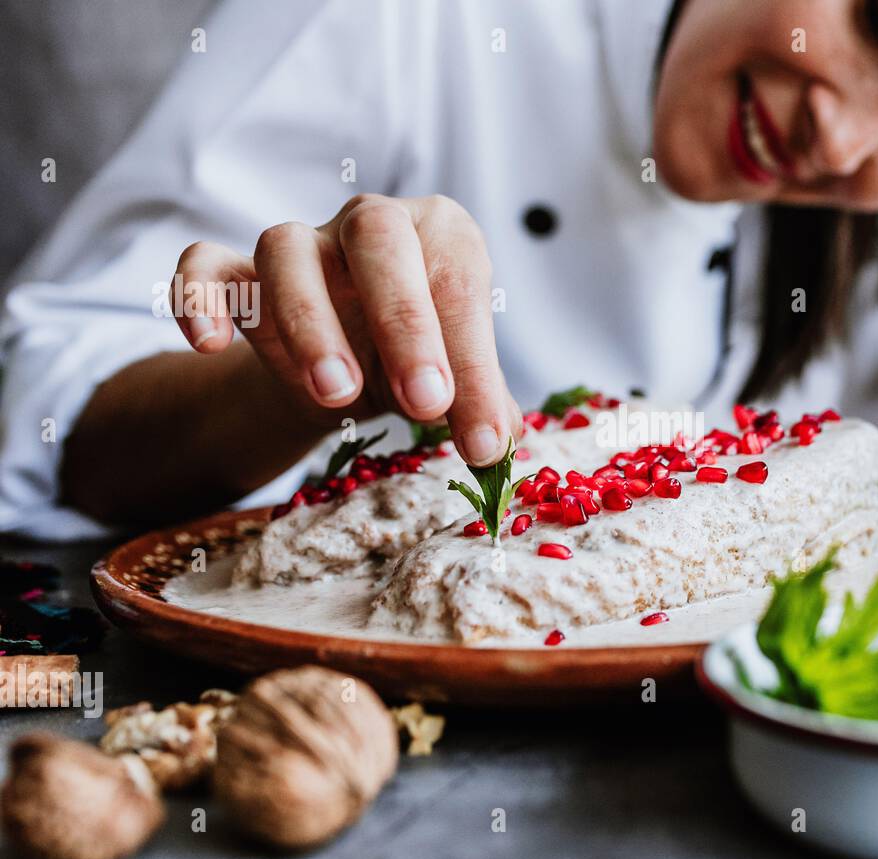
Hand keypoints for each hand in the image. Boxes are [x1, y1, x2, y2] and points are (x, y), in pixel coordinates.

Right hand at [171, 194, 520, 464]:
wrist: (348, 362)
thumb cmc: (418, 359)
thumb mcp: (457, 382)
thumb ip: (481, 403)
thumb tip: (506, 442)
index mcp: (443, 235)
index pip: (461, 289)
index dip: (475, 368)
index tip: (482, 440)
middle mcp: (371, 223)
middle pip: (377, 238)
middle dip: (404, 322)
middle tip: (424, 404)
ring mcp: (301, 244)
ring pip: (286, 247)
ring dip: (309, 322)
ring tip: (336, 394)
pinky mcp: (239, 275)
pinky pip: (205, 266)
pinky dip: (198, 297)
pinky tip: (209, 345)